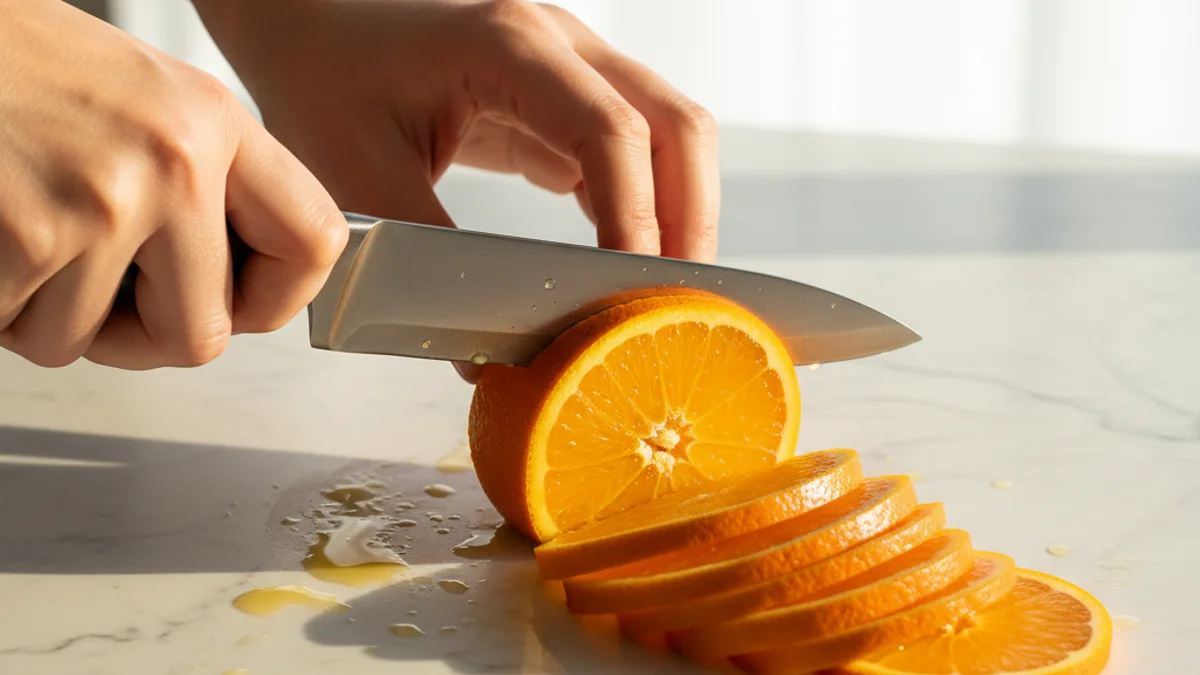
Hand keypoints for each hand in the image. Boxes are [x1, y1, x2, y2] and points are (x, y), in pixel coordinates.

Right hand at [0, 0, 346, 368]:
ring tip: (28, 234)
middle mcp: (174, 162)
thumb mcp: (146, 101)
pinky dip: (2, 306)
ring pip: (93, 342)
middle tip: (102, 295)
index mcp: (213, 123)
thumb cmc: (15, 63)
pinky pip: (26, 333)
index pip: (314, 242)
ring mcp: (104, 203)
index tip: (236, 303)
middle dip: (142, 335)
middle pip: (203, 335)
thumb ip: (204, 181)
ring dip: (50, 314)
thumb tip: (242, 277)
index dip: (275, 298)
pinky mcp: (30, 238)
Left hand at [196, 0, 719, 262]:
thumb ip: (424, 263)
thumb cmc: (322, 78)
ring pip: (670, 134)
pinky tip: (622, 263)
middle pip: (676, 126)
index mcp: (507, 46)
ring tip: (661, 298)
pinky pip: (634, 148)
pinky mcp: (567, 93)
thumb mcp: (358, 174)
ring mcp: (572, 62)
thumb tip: (484, 360)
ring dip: (677, 216)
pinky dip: (642, 208)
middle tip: (681, 308)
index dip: (636, 221)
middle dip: (689, 221)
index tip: (632, 297)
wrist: (310, 23)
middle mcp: (559, 42)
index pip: (611, 133)